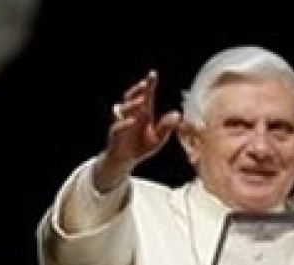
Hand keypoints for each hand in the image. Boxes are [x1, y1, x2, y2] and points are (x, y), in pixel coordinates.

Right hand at [95, 70, 180, 192]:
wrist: (125, 161)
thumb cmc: (141, 146)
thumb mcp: (158, 138)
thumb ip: (166, 127)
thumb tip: (178, 114)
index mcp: (142, 113)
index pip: (145, 95)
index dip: (148, 84)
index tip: (153, 74)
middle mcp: (130, 115)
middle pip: (130, 97)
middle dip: (137, 90)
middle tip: (146, 84)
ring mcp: (121, 124)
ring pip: (122, 109)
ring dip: (131, 104)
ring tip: (142, 101)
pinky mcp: (115, 136)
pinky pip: (117, 127)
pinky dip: (124, 123)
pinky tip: (132, 121)